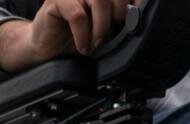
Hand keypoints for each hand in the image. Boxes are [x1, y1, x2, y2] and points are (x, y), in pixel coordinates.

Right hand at [0, 0, 131, 72]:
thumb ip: (119, 21)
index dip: (133, 4)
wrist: (51, 52)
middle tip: (110, 36)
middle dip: (118, 16)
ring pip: (98, 0)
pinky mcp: (56, 1)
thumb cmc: (80, 40)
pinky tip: (83, 46)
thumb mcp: (107, 31)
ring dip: (102, 26)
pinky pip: (78, 15)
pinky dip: (83, 35)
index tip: (134, 22)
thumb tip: (138, 19)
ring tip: (96, 43)